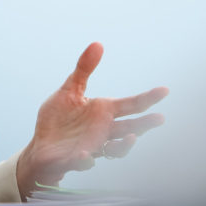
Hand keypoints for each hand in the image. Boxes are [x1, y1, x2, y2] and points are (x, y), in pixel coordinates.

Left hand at [16, 42, 167, 197]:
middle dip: (145, 124)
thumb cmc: (58, 119)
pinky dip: (87, 159)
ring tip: (132, 137)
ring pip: (115, 149)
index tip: (164, 90)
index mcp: (103, 111)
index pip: (131, 105)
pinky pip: (84, 162)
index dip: (148, 98)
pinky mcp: (75, 159)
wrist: (41, 146)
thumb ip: (84, 69)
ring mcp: (92, 146)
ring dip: (124, 145)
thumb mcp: (69, 90)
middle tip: (160, 118)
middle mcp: (103, 130)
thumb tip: (98, 43)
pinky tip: (86, 154)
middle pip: (130, 127)